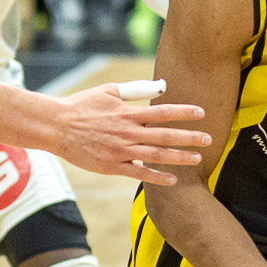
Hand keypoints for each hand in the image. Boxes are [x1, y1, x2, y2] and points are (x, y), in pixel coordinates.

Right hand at [53, 82, 207, 185]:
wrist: (57, 127)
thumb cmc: (83, 106)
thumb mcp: (109, 91)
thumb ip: (137, 90)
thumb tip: (161, 86)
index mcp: (128, 113)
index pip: (163, 112)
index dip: (184, 112)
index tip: (202, 113)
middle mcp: (128, 132)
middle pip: (165, 135)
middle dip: (189, 137)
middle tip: (209, 139)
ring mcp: (121, 151)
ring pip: (156, 156)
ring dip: (178, 158)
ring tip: (197, 159)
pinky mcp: (112, 166)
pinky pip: (138, 173)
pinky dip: (156, 177)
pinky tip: (172, 180)